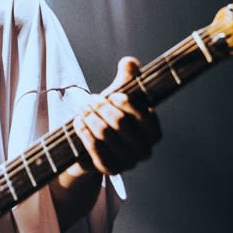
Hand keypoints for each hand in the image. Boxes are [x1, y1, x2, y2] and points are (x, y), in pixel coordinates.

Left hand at [72, 56, 161, 175]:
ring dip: (89, 117)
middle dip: (102, 107)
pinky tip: (78, 122)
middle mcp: (145, 151)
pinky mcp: (110, 170)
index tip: (113, 95)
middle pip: (120, 122)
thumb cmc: (110, 115)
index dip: (126, 103)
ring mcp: (128, 163)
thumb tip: (129, 62)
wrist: (90, 142)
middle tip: (91, 100)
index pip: (144, 115)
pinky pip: (95, 149)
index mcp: (154, 132)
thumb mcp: (119, 95)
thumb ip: (128, 78)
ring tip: (82, 109)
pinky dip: (84, 132)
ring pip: (105, 134)